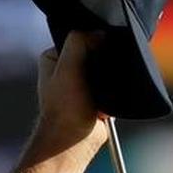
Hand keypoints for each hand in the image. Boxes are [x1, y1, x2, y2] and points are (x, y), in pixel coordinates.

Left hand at [33, 31, 108, 157]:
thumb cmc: (65, 107)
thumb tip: (101, 32)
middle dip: (104, 57)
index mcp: (54, 57)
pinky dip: (118, 87)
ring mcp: (83, 82)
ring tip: (110, 82)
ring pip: (106, 67)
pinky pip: (114, 83)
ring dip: (112, 73)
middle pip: (95, 50)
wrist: (75, 140)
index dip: (92, 37)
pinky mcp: (98, 95)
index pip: (79, 36)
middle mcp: (66, 68)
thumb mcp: (67, 67)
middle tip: (107, 68)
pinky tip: (115, 92)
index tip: (102, 45)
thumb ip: (79, 42)